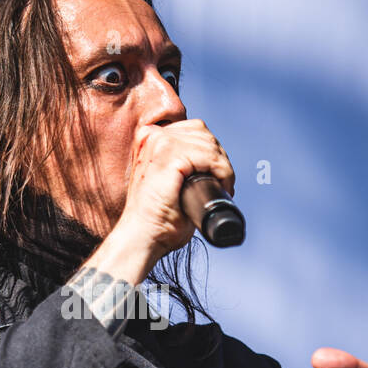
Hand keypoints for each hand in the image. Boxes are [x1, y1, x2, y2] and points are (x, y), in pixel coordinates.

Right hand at [115, 119, 234, 262]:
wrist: (142, 237)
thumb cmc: (156, 220)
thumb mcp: (171, 183)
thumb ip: (185, 168)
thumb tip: (213, 167)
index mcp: (151, 140)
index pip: (192, 130)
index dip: (210, 151)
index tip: (217, 177)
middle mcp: (152, 136)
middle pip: (203, 133)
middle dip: (219, 158)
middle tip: (224, 184)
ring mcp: (159, 143)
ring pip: (209, 143)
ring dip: (223, 166)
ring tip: (224, 188)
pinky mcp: (168, 155)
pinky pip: (209, 156)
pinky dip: (222, 171)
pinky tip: (222, 186)